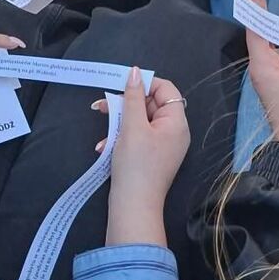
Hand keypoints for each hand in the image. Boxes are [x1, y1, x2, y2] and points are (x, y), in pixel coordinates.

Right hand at [100, 69, 190, 246]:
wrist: (133, 207)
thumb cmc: (136, 165)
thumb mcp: (132, 127)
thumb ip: (133, 97)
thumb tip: (135, 72)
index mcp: (176, 122)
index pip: (165, 89)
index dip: (144, 83)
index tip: (121, 85)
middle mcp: (174, 132)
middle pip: (151, 104)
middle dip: (126, 104)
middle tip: (103, 105)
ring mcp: (163, 145)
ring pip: (140, 121)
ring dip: (120, 122)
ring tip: (102, 125)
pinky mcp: (151, 156)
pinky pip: (137, 137)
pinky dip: (121, 137)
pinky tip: (104, 146)